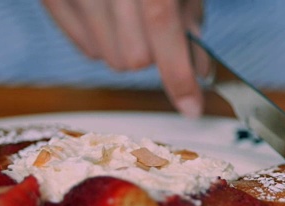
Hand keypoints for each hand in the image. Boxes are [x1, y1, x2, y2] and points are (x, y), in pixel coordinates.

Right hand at [42, 0, 203, 117]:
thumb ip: (190, 21)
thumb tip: (199, 71)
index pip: (161, 25)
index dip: (179, 75)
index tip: (192, 108)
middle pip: (134, 57)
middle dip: (154, 56)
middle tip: (159, 33)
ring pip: (107, 58)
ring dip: (128, 50)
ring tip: (132, 19)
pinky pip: (85, 48)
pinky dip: (103, 43)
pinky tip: (109, 18)